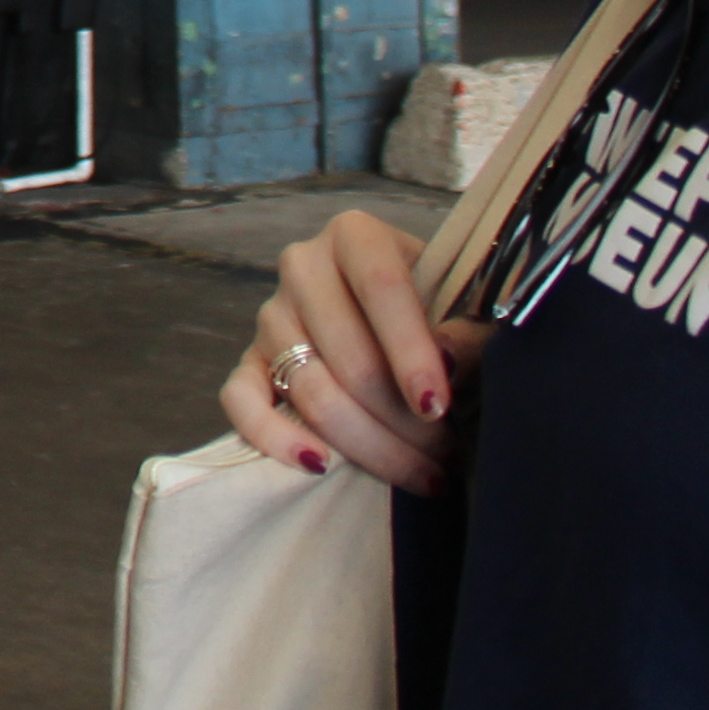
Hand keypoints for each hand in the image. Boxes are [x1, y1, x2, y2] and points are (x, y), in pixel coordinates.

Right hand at [221, 208, 474, 495]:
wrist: (397, 314)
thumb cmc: (441, 310)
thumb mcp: (466, 307)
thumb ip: (467, 331)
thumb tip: (447, 360)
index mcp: (356, 236)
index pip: (380, 288)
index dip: (410, 351)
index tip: (438, 406)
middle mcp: (303, 266)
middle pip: (348, 356)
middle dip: (401, 420)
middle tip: (446, 456)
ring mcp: (271, 315)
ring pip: (309, 390)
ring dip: (368, 444)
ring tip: (421, 472)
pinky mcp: (250, 359)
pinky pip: (241, 399)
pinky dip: (273, 436)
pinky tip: (318, 465)